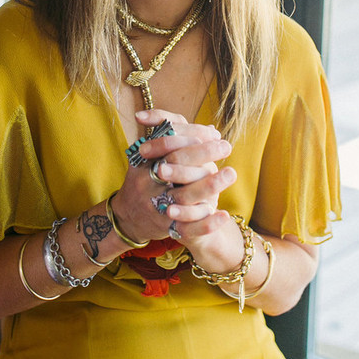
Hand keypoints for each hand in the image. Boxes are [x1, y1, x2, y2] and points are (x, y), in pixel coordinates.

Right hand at [111, 110, 235, 244]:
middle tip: (226, 146)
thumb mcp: (150, 154)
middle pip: (176, 163)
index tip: (214, 134)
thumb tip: (212, 131)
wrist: (128, 216)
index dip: (192, 134)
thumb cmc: (146, 178)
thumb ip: (177, 139)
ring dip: (210, 185)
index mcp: (144, 161)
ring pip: (185, 195)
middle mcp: (147, 182)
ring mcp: (156, 205)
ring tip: (231, 173)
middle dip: (204, 153)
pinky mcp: (166, 227)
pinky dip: (207, 223)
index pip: (168, 141)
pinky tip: (224, 215)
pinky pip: (188, 228)